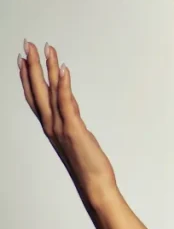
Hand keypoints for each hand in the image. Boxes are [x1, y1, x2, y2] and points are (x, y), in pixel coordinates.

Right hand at [18, 40, 116, 199]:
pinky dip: (64, 86)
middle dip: (32, 66)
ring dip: (47, 69)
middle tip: (27, 44)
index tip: (23, 59)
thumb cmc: (87, 163)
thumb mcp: (76, 137)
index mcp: (50, 126)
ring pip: (50, 92)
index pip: (34, 97)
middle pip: (37, 90)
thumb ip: (71, 121)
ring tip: (46, 49)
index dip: (27, 77)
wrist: (94, 183)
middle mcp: (51, 124)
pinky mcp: (74, 129)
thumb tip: (69, 106)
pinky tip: (63, 70)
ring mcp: (60, 126)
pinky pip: (67, 103)